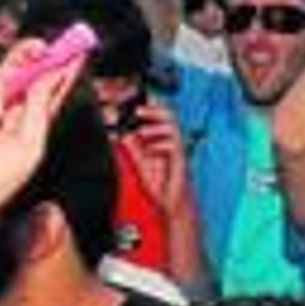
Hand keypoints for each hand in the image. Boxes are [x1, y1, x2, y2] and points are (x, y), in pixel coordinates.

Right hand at [0, 41, 82, 246]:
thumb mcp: (27, 146)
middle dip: (28, 53)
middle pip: (19, 68)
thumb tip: (54, 73)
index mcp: (30, 121)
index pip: (49, 86)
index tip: (78, 47)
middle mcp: (5, 110)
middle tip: (38, 48)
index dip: (62, 66)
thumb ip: (40, 107)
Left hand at [119, 102, 191, 217]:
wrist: (171, 202)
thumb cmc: (161, 183)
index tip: (135, 102)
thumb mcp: (141, 163)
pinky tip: (150, 150)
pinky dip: (160, 145)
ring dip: (156, 126)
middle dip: (154, 109)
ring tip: (142, 131)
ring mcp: (177, 149)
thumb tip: (123, 135)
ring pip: (173, 127)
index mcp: (163, 140)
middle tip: (139, 110)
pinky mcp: (180, 159)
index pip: (159, 117)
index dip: (150, 106)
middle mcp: (172, 142)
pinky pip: (174, 145)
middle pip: (169, 116)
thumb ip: (134, 148)